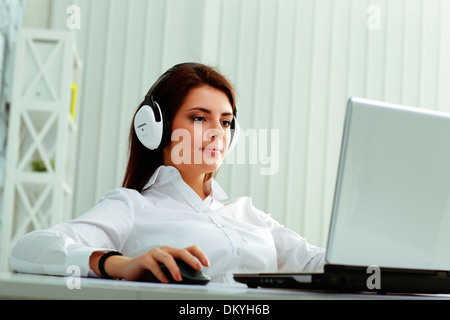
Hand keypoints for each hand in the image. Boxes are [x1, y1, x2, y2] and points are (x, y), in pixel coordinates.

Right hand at [90, 245, 209, 282]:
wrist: (130, 269)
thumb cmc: (152, 272)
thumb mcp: (168, 273)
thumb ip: (179, 274)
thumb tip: (194, 284)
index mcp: (174, 253)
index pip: (190, 249)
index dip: (200, 254)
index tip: (207, 264)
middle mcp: (166, 250)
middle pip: (181, 251)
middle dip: (191, 259)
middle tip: (198, 268)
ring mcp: (155, 253)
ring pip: (167, 257)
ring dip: (174, 268)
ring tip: (179, 278)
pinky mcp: (144, 258)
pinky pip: (153, 264)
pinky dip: (160, 274)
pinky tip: (164, 281)